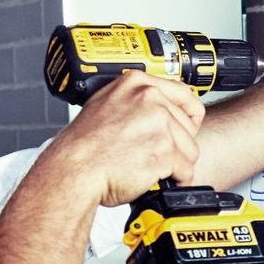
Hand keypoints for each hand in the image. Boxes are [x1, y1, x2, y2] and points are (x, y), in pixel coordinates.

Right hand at [42, 70, 204, 205]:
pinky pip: (186, 170)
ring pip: (190, 149)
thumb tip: (155, 107)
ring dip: (177, 164)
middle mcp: (150, 99)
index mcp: (137, 83)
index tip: (185, 127)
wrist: (73, 170)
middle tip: (157, 156)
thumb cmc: (82, 146)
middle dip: (178, 145)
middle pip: (188, 126)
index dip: (186, 116)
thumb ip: (133, 101)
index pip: (183, 94)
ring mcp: (159, 124)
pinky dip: (177, 180)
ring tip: (156, 170)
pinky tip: (159, 180)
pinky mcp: (164, 151)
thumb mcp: (105, 105)